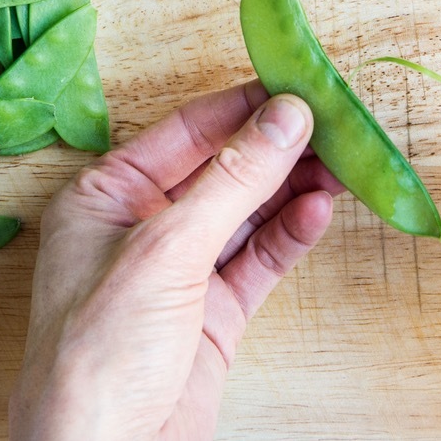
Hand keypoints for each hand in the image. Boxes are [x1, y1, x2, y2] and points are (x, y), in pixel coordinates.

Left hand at [9, 80, 341, 440]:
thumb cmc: (100, 353)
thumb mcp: (166, 249)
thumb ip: (232, 180)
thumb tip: (284, 118)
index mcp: (106, 194)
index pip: (186, 132)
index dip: (242, 108)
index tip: (294, 88)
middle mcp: (142, 224)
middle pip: (222, 170)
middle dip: (276, 149)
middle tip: (331, 125)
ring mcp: (180, 268)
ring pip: (246, 212)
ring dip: (291, 188)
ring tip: (340, 163)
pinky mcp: (212, 309)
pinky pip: (257, 257)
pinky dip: (289, 234)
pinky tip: (317, 210)